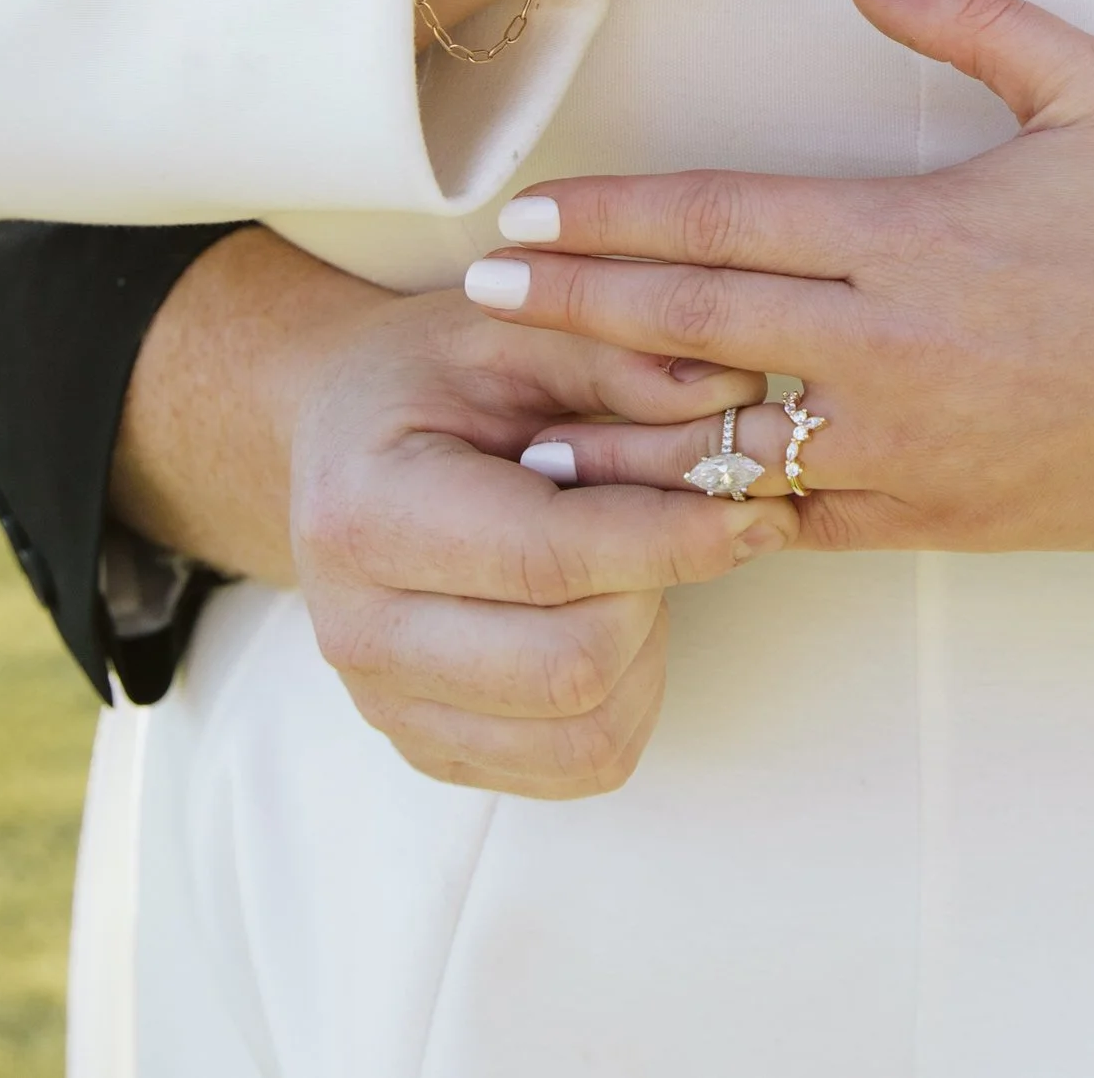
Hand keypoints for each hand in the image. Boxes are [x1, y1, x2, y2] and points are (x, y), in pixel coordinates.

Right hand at [288, 289, 795, 795]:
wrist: (340, 440)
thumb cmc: (434, 377)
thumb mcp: (519, 329)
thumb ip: (624, 358)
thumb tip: (736, 392)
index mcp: (367, 510)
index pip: (549, 558)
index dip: (670, 540)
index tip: (753, 508)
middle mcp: (359, 628)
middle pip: (574, 665)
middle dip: (658, 591)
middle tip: (677, 524)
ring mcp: (389, 705)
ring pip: (590, 733)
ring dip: (650, 650)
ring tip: (633, 568)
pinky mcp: (434, 749)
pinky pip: (582, 763)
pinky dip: (630, 696)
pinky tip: (609, 616)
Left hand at [461, 0, 1093, 551]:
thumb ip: (976, 21)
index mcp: (912, 234)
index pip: (719, 221)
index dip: (608, 219)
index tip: (525, 213)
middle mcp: (888, 346)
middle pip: (687, 327)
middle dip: (570, 309)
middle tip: (476, 295)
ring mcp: (905, 445)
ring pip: (719, 446)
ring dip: (612, 437)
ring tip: (520, 431)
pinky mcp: (934, 517)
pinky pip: (797, 523)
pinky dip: (715, 515)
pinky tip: (651, 512)